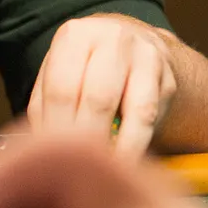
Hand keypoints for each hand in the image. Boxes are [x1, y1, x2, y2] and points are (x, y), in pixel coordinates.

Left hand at [28, 14, 177, 156]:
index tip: (53, 159)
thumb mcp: (59, 72)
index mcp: (75, 36)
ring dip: (118, 149)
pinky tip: (123, 163)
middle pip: (98, 99)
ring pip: (135, 111)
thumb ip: (45, 107)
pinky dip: (136, 146)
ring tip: (103, 171)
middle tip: (76, 171)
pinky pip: (152, 120)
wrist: (136, 45)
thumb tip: (39, 146)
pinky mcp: (168, 79)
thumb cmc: (86, 67)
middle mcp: (113, 39)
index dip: (56, 129)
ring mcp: (146, 56)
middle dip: (87, 141)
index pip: (61, 88)